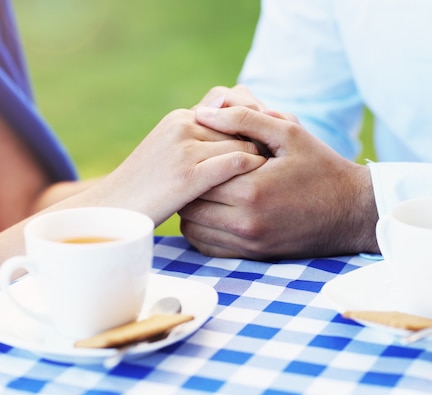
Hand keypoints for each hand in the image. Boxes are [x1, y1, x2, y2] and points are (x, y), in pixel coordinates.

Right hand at [81, 108, 265, 224]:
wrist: (111, 210)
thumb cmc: (147, 188)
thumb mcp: (170, 155)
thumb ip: (198, 142)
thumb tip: (232, 140)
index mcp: (181, 118)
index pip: (231, 109)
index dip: (254, 125)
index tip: (272, 145)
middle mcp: (184, 125)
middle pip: (241, 125)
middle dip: (263, 140)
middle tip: (282, 159)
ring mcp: (185, 148)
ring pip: (242, 142)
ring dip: (261, 158)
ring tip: (275, 175)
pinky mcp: (188, 174)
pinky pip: (235, 163)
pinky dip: (252, 170)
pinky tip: (262, 184)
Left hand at [178, 105, 379, 259]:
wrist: (353, 211)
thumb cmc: (322, 167)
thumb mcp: (289, 132)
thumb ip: (243, 119)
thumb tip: (202, 112)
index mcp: (251, 190)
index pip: (198, 177)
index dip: (195, 161)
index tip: (201, 150)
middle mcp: (246, 222)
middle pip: (191, 205)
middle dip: (192, 186)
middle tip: (201, 170)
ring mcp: (250, 243)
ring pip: (194, 229)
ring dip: (194, 209)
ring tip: (207, 190)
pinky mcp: (255, 255)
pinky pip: (209, 248)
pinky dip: (203, 231)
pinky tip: (215, 212)